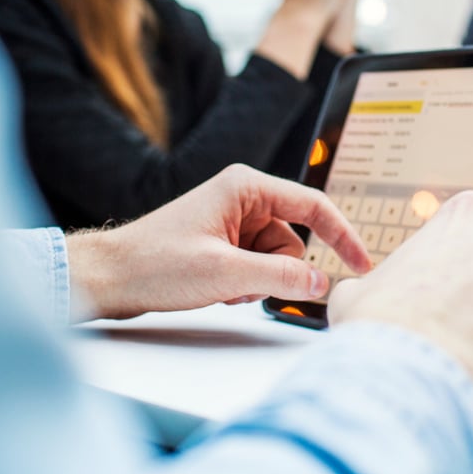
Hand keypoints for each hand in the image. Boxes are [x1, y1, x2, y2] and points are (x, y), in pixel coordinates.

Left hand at [66, 164, 370, 320]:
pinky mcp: (225, 241)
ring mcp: (233, 220)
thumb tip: (322, 282)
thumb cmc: (156, 262)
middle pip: (292, 239)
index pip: (311, 206)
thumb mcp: (225, 273)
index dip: (342, 235)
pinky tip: (217, 288)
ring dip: (259, 280)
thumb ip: (280, 277)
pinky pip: (257, 265)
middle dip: (278, 270)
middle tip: (244, 284)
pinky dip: (246, 283)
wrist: (110, 276)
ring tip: (223, 286)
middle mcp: (243, 197)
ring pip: (276, 257)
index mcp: (246, 186)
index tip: (362, 264)